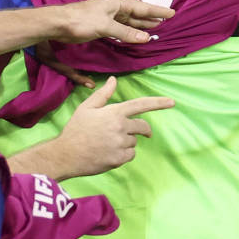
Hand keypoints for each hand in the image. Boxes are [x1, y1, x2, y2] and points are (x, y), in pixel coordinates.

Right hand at [39, 77, 174, 178]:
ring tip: (108, 143)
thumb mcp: (87, 108)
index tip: (172, 102)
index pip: (141, 105)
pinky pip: (130, 155)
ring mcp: (120, 144)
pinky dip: (123, 154)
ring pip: (134, 142)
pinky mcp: (119, 159)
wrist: (66, 154)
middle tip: (135, 132)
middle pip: (142, 127)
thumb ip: (103, 94)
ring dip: (126, 142)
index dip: (158, 103)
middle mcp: (120, 127)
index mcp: (114, 112)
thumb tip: (114, 80)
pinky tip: (109, 152)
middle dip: (142, 129)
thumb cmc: (76, 129)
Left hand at [48, 0, 172, 44]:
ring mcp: (109, 16)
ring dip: (142, 25)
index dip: (158, 11)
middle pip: (138, 14)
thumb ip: (125, 33)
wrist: (60, 23)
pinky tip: (135, 34)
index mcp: (118, 3)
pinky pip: (123, 27)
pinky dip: (131, 31)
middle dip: (152, 18)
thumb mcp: (105, 26)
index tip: (172, 12)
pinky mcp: (103, 25)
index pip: (143, 7)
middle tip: (167, 21)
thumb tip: (146, 38)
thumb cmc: (82, 20)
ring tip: (156, 28)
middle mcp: (115, 7)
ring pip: (130, 21)